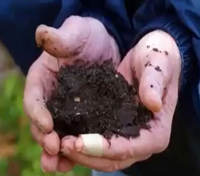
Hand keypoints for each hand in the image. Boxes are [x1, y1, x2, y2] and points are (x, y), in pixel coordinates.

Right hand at [23, 16, 119, 171]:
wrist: (104, 44)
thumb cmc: (86, 36)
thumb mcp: (75, 33)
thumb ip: (61, 37)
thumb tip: (43, 34)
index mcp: (43, 78)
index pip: (35, 97)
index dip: (37, 112)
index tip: (47, 125)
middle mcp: (52, 97)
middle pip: (42, 121)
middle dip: (46, 138)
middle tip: (53, 151)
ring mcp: (68, 108)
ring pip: (58, 133)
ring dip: (57, 151)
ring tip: (59, 167)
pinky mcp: (85, 114)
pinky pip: (77, 133)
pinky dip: (76, 147)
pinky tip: (80, 159)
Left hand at [60, 30, 180, 171]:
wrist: (150, 56)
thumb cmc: (158, 58)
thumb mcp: (158, 64)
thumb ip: (155, 82)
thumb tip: (153, 103)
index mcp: (157, 129)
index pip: (134, 147)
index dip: (108, 148)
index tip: (81, 142)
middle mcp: (143, 138)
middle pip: (115, 158)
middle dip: (89, 155)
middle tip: (63, 145)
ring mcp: (128, 135)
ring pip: (104, 156)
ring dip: (82, 154)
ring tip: (60, 144)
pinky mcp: (115, 126)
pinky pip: (97, 143)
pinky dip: (82, 144)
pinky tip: (65, 136)